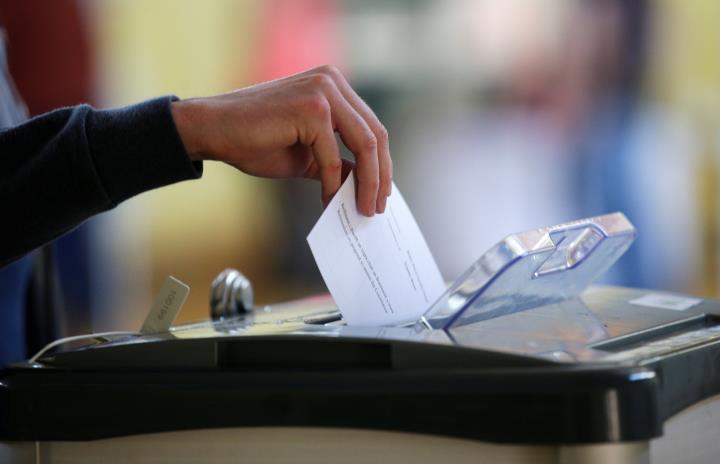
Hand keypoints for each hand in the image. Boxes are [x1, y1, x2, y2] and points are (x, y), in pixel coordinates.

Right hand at [171, 65, 391, 215]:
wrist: (213, 131)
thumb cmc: (254, 141)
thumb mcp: (307, 155)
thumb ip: (337, 163)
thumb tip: (364, 184)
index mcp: (334, 86)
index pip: (372, 127)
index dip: (382, 164)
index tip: (381, 194)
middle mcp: (332, 81)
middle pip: (376, 135)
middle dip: (381, 176)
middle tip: (377, 207)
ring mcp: (323, 91)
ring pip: (365, 144)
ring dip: (368, 183)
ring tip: (363, 210)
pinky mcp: (311, 109)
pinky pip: (334, 157)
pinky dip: (335, 184)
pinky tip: (329, 201)